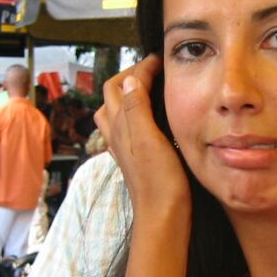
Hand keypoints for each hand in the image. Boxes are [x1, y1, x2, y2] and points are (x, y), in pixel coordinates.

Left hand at [94, 55, 189, 208]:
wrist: (163, 217)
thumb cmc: (158, 181)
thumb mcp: (148, 138)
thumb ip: (136, 107)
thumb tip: (130, 79)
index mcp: (120, 125)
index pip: (124, 84)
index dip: (141, 68)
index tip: (161, 60)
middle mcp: (117, 134)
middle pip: (113, 94)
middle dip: (130, 76)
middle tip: (155, 69)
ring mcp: (124, 147)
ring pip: (117, 112)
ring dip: (129, 94)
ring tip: (150, 88)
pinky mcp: (135, 158)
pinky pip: (127, 128)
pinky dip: (136, 113)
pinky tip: (150, 119)